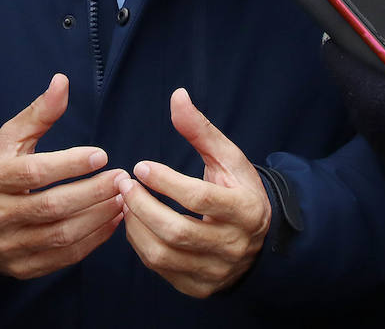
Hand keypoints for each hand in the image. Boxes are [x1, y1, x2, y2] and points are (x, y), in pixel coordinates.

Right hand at [0, 73, 124, 278]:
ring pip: (60, 236)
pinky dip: (93, 240)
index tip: (102, 155)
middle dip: (92, 193)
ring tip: (123, 199)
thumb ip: (39, 112)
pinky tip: (112, 221)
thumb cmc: (0, 166)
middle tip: (122, 179)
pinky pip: (63, 258)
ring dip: (98, 217)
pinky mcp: (20, 267)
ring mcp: (6, 245)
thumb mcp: (12, 136)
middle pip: (51, 207)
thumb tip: (62, 81)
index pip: (34, 174)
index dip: (70, 165)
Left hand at [116, 87, 269, 297]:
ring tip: (126, 203)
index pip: (200, 198)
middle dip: (143, 207)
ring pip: (165, 255)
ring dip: (136, 227)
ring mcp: (217, 270)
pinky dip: (141, 247)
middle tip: (124, 186)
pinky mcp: (201, 287)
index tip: (141, 166)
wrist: (260, 237)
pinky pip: (162, 270)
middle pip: (177, 231)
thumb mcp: (227, 157)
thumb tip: (177, 96)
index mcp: (245, 209)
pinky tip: (135, 224)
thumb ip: (200, 130)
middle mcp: (233, 244)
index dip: (166, 182)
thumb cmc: (238, 189)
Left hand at [320, 35, 384, 177]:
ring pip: (363, 90)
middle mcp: (359, 109)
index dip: (344, 36)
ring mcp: (369, 127)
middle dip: (366, 56)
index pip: (335, 54)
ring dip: (376, 77)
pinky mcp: (380, 138)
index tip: (354, 26)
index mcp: (365, 90)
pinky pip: (375, 107)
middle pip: (351, 71)